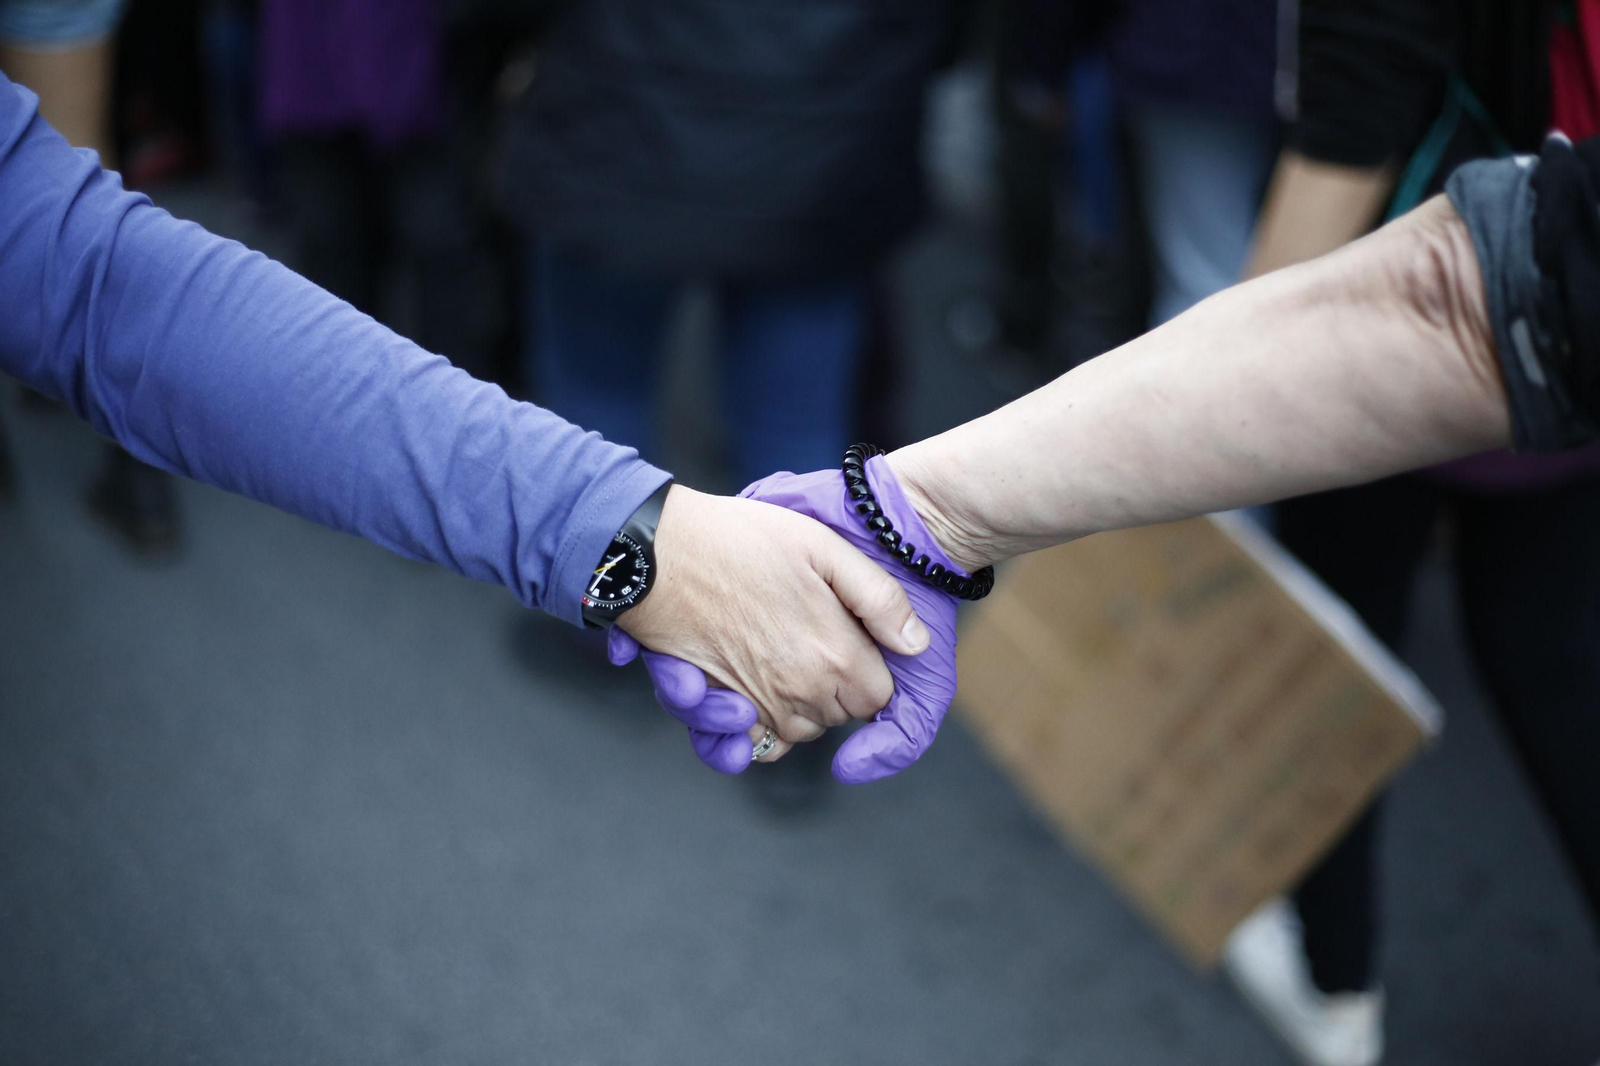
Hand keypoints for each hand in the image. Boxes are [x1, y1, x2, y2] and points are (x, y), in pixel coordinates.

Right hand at [614, 485, 929, 748]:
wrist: (658, 547)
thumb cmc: (741, 538)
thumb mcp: (826, 547)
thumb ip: (881, 599)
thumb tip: (917, 645)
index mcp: (834, 657)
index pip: (878, 698)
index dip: (869, 667)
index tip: (846, 635)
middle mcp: (797, 693)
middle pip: (837, 717)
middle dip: (834, 687)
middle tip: (808, 634)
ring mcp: (752, 705)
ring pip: (795, 733)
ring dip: (793, 707)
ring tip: (776, 654)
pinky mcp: (713, 709)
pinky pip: (744, 744)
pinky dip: (747, 731)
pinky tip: (743, 696)